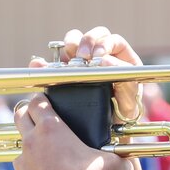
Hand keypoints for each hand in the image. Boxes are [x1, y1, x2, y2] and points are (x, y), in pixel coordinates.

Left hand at [13, 94, 140, 169]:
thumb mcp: (110, 167)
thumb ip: (122, 162)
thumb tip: (129, 166)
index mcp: (52, 127)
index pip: (38, 100)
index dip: (42, 98)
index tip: (48, 100)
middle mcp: (33, 138)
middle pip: (20, 113)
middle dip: (28, 112)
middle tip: (39, 116)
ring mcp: (23, 156)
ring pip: (19, 138)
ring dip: (28, 138)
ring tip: (41, 144)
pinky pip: (20, 162)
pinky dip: (28, 162)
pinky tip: (41, 168)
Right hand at [30, 25, 144, 127]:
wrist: (107, 133)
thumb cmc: (123, 115)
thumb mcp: (129, 101)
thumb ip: (126, 83)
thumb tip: (106, 61)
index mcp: (121, 58)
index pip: (112, 40)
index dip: (104, 44)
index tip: (98, 57)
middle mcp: (100, 56)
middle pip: (93, 36)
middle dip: (86, 42)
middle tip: (82, 57)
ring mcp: (82, 62)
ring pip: (73, 41)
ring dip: (70, 45)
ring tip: (67, 60)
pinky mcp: (65, 73)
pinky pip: (53, 61)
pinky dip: (45, 62)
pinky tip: (40, 64)